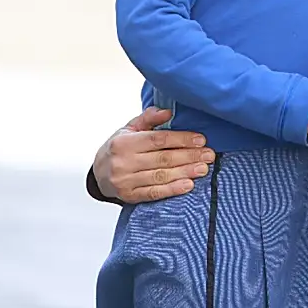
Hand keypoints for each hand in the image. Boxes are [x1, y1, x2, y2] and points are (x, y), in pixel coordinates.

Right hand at [93, 107, 214, 203]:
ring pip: (161, 176)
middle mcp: (124, 162)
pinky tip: (188, 185)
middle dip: (189, 156)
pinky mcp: (129, 196)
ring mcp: (125, 181)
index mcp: (124, 142)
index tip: (201, 139)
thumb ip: (149, 118)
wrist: (99, 173)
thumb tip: (169, 111)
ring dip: (185, 172)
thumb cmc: (119, 147)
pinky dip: (172, 189)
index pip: (158, 139)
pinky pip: (154, 193)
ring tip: (203, 169)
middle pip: (163, 158)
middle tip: (209, 155)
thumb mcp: (129, 128)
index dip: (181, 139)